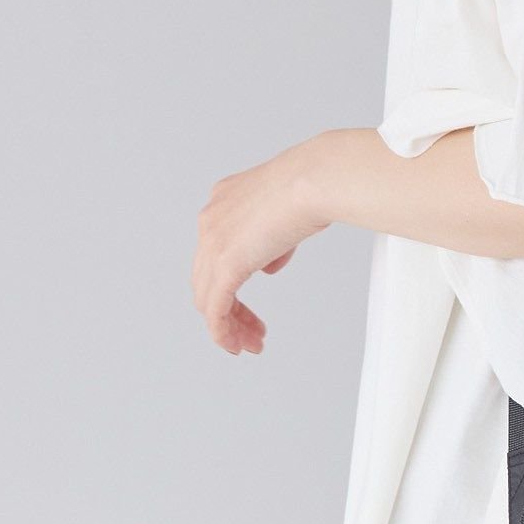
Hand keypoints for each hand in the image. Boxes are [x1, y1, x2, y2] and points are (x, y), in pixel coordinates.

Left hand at [193, 136, 330, 354]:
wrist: (316, 179)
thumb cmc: (317, 184)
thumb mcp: (291, 212)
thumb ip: (274, 241)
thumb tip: (269, 265)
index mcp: (225, 200)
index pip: (216, 252)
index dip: (231, 281)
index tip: (248, 301)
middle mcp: (211, 220)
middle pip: (206, 278)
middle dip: (229, 309)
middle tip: (250, 331)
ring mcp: (213, 242)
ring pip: (207, 297)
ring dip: (228, 325)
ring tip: (248, 343)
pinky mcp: (224, 265)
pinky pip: (215, 309)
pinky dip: (223, 331)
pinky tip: (237, 344)